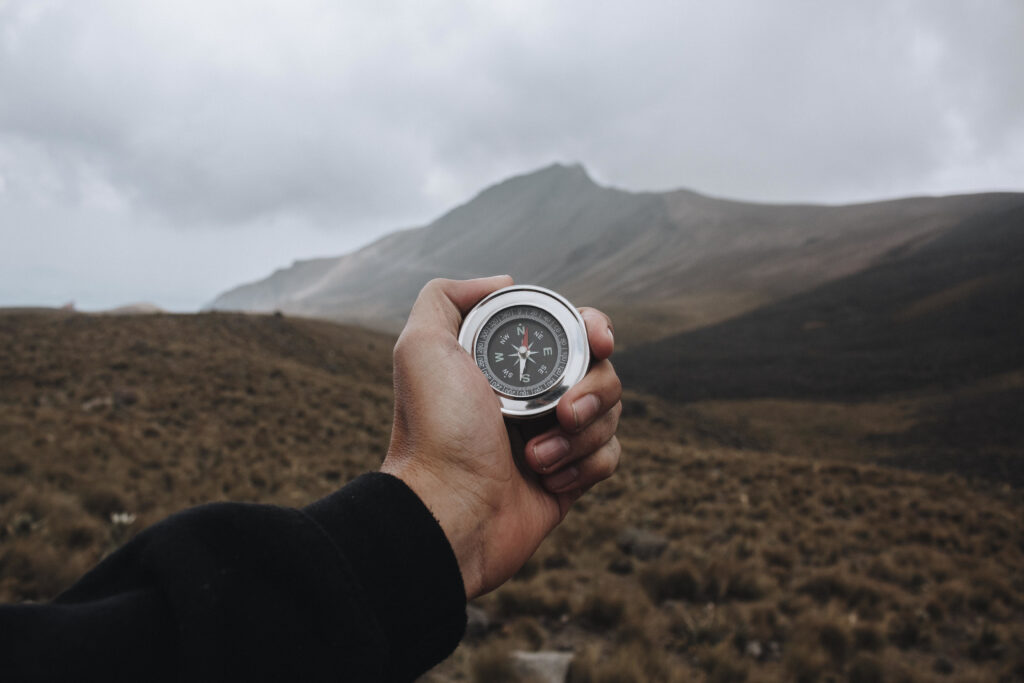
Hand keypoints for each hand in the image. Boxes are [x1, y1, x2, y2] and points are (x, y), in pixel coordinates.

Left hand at [381, 276, 621, 598]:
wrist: (449, 512)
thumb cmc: (435, 431)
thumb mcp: (420, 347)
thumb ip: (446, 296)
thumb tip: (505, 281)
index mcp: (507, 365)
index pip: (571, 331)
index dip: (595, 329)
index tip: (597, 340)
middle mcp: (532, 397)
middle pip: (602, 370)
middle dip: (592, 389)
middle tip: (563, 411)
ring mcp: (554, 437)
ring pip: (611, 413)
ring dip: (581, 434)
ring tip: (537, 456)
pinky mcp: (570, 478)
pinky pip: (610, 456)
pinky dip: (585, 465)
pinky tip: (548, 479)